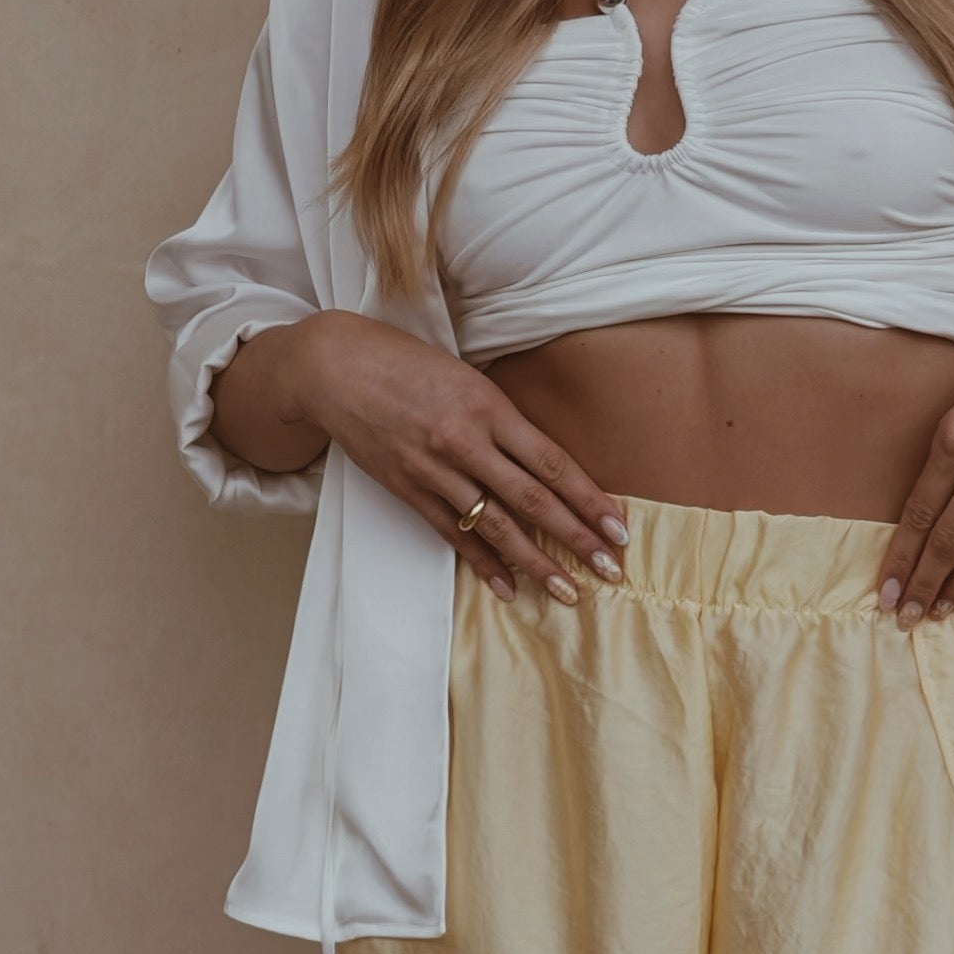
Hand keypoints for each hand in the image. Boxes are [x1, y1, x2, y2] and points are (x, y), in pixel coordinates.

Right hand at [232, 313, 627, 601]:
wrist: (335, 366)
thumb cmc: (405, 361)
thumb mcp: (466, 376)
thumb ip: (502, 417)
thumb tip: (544, 461)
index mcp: (488, 406)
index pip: (551, 462)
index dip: (588, 499)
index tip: (618, 528)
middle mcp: (464, 440)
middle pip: (532, 499)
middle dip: (576, 539)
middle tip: (610, 571)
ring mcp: (433, 468)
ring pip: (495, 525)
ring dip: (535, 563)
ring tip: (567, 591)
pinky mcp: (407, 488)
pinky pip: (452, 534)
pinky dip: (482, 563)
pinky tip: (508, 587)